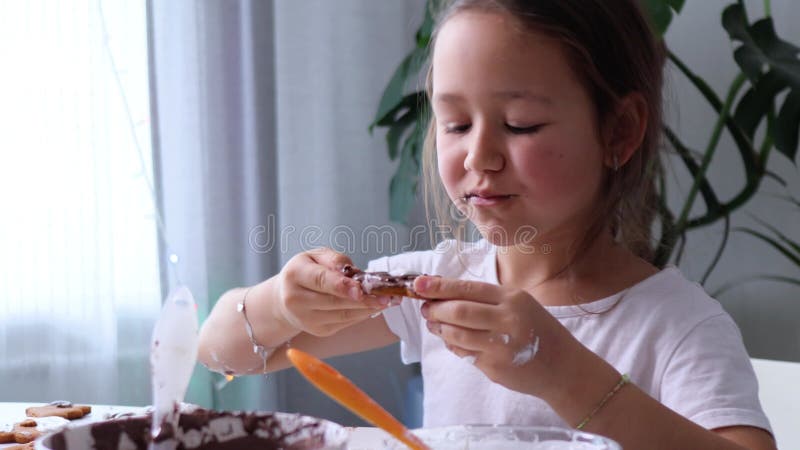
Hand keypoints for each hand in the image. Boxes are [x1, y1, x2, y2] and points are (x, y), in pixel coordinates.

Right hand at [274, 248, 393, 336]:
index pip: (321, 281)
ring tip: (388, 300)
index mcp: (295, 275)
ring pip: (343, 315)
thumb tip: (354, 273)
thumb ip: (335, 260)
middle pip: (335, 301)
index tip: (361, 289)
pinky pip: (345, 322)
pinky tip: (375, 306)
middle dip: (364, 299)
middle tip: (388, 295)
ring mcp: (306, 319)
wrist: (284, 297)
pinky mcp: (318, 330)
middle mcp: (296, 300)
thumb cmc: (305, 271)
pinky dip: (362, 314)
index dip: (342, 286)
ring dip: (368, 308)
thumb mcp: (316, 256)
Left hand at [414, 275, 584, 396]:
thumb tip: (443, 292)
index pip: (469, 289)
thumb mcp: (520, 305)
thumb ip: (486, 299)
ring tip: (434, 324)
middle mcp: (509, 320)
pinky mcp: (496, 368)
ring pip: (457, 334)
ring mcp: (502, 346)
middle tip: (425, 308)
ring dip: (439, 329)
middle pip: (459, 312)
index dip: (440, 286)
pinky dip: (452, 345)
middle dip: (435, 309)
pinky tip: (451, 340)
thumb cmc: (537, 330)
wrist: (563, 367)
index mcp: (514, 299)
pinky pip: (464, 353)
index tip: (419, 284)